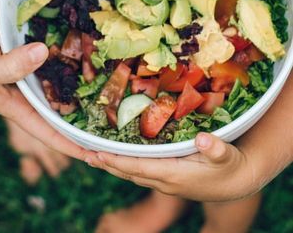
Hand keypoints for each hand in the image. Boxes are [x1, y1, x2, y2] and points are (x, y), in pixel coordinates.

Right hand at [0, 0, 87, 160]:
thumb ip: (7, 67)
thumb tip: (43, 54)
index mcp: (7, 102)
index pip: (43, 129)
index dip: (68, 144)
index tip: (96, 155)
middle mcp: (14, 89)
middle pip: (50, 109)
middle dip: (75, 120)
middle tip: (105, 125)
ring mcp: (14, 69)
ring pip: (47, 81)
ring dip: (68, 88)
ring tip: (98, 93)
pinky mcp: (12, 50)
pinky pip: (37, 56)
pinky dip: (53, 57)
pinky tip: (73, 52)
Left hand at [84, 133, 259, 201]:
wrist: (238, 183)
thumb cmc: (231, 166)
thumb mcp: (227, 155)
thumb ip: (216, 148)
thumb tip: (205, 139)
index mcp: (174, 174)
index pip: (138, 167)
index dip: (117, 161)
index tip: (97, 154)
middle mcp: (164, 181)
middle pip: (129, 172)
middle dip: (106, 163)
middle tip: (84, 154)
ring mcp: (164, 183)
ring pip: (132, 174)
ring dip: (112, 166)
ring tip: (91, 156)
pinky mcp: (167, 180)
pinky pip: (139, 173)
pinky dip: (124, 167)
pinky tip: (115, 159)